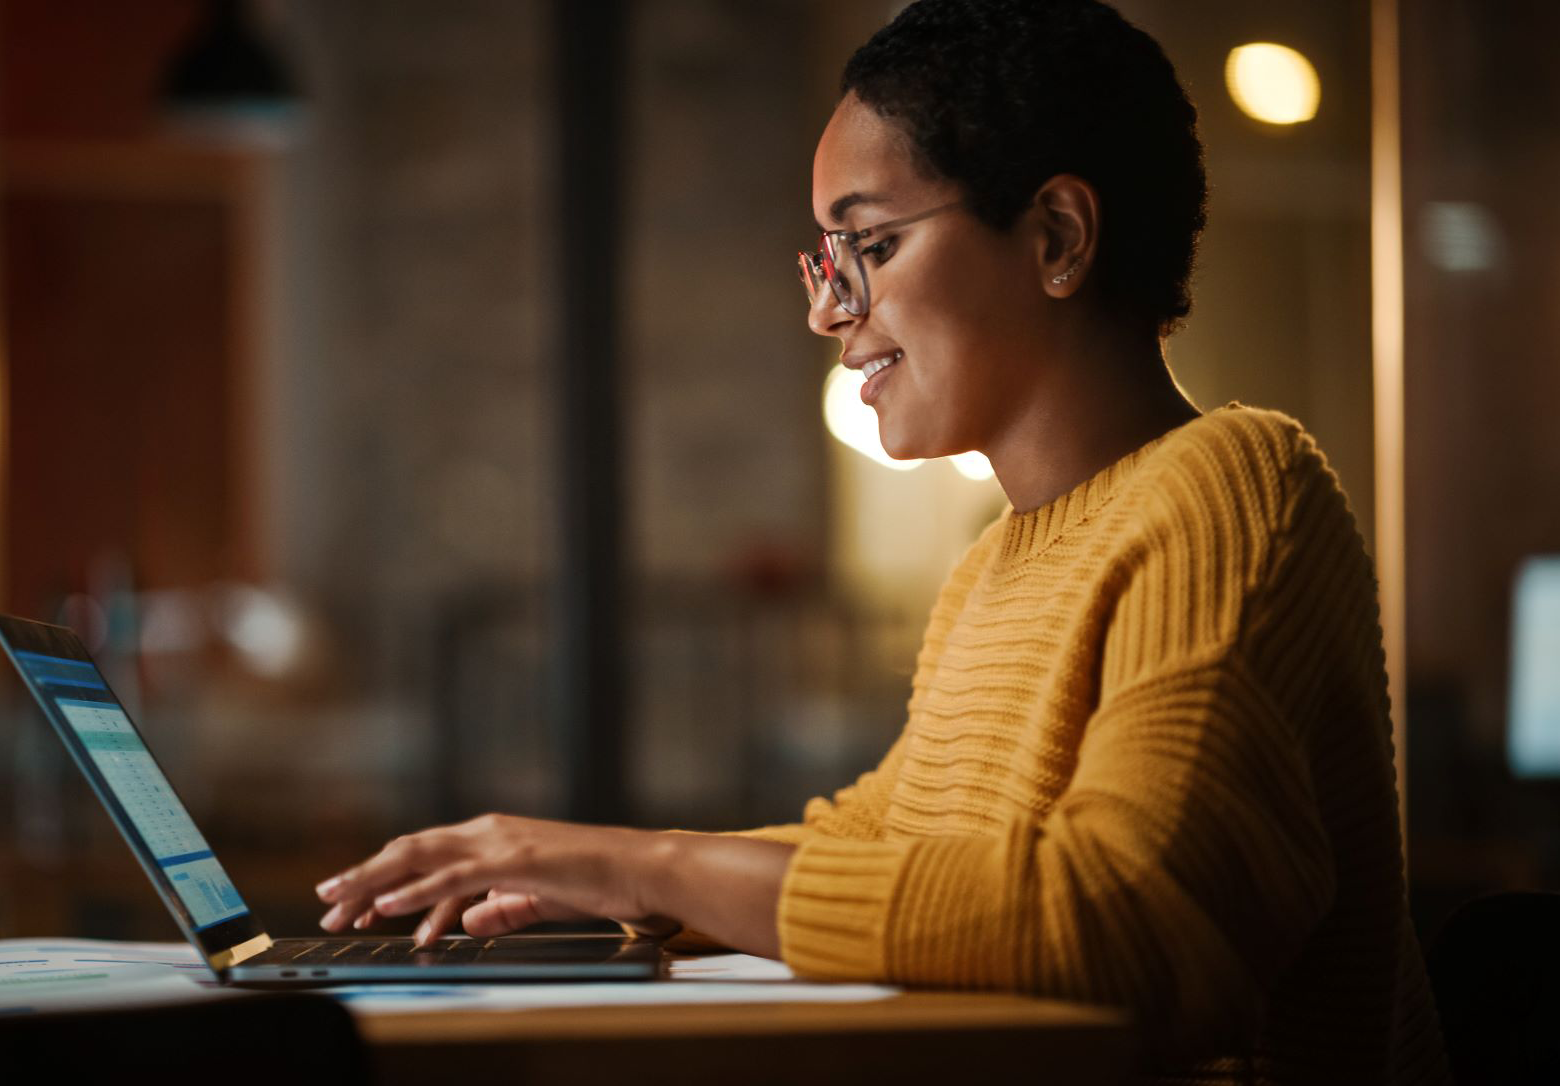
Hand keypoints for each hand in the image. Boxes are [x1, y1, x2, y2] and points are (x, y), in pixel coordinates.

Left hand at [315, 814, 673, 944]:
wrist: (640, 868)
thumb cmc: (598, 880)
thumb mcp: (538, 898)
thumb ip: (502, 906)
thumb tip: (467, 921)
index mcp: (493, 838)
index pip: (424, 855)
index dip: (382, 878)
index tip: (350, 905)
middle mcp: (489, 832)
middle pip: (409, 850)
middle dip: (362, 877)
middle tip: (326, 905)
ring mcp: (500, 842)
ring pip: (420, 858)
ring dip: (374, 882)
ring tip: (340, 906)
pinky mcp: (514, 860)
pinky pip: (453, 878)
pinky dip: (415, 892)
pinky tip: (386, 906)